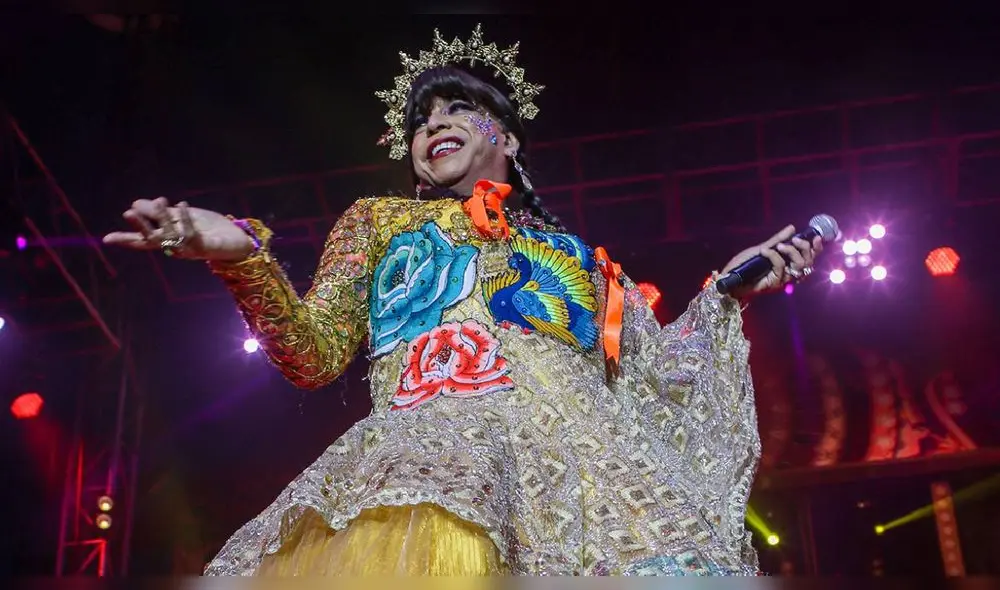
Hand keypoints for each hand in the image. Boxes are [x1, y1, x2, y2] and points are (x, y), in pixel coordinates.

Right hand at [103, 197, 255, 261]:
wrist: (236, 239)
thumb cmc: (207, 228)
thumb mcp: (181, 216)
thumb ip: (161, 212)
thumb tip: (136, 203)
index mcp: (167, 239)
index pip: (142, 240)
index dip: (125, 239)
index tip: (105, 239)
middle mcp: (175, 246)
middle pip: (152, 240)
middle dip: (140, 227)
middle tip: (128, 212)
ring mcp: (188, 249)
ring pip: (170, 235)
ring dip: (163, 217)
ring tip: (161, 200)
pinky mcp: (203, 247)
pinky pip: (190, 233)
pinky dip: (185, 218)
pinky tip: (182, 205)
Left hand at [719, 224, 823, 297]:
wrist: (729, 278)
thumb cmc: (744, 264)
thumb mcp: (762, 248)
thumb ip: (778, 240)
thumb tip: (792, 228)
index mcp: (788, 263)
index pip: (809, 257)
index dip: (816, 248)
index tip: (816, 237)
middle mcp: (788, 272)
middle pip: (809, 262)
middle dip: (804, 248)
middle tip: (793, 240)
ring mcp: (782, 279)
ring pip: (800, 266)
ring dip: (792, 252)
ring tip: (779, 246)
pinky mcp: (774, 284)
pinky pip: (781, 268)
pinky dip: (774, 257)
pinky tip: (765, 252)